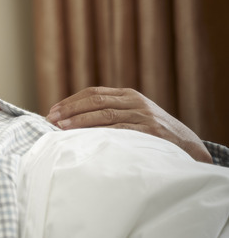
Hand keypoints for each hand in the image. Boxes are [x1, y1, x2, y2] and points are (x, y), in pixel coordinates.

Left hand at [46, 87, 211, 162]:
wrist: (187, 145)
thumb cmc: (152, 133)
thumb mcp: (133, 115)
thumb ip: (109, 113)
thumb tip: (72, 120)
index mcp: (127, 95)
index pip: (93, 92)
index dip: (70, 101)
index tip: (52, 111)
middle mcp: (134, 101)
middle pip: (95, 100)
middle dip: (70, 109)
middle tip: (50, 118)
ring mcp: (143, 115)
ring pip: (104, 114)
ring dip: (79, 121)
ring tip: (60, 127)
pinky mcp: (149, 130)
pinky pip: (119, 130)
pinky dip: (99, 132)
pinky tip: (84, 137)